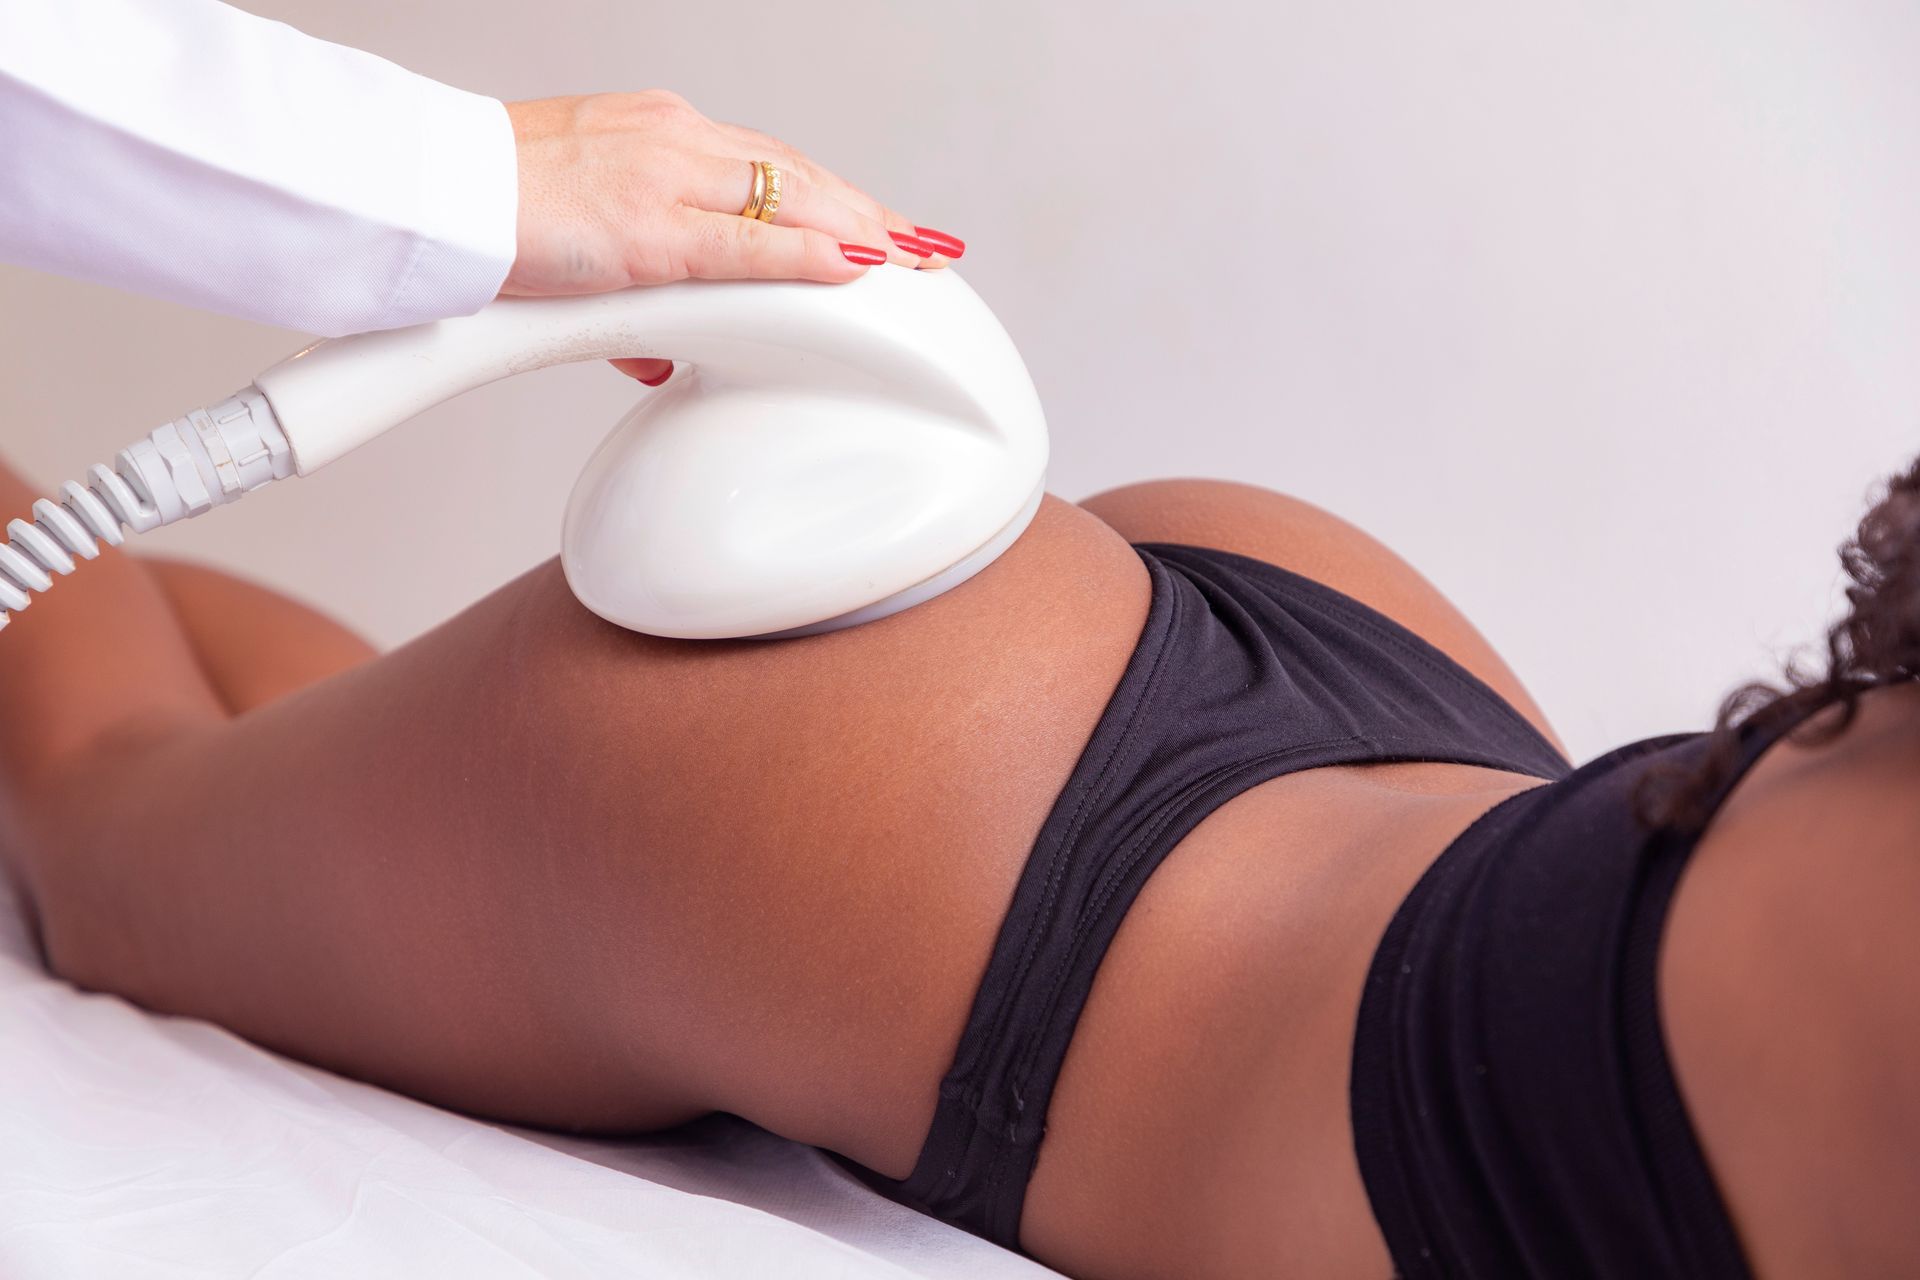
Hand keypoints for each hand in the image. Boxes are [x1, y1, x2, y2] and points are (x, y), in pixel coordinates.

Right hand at [500, 92, 965, 384]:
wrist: (424, 193)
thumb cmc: (484, 210)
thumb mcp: (575, 238)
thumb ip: (630, 287)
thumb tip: (662, 352)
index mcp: (655, 135)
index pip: (766, 163)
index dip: (831, 195)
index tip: (877, 221)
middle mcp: (671, 143)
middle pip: (796, 175)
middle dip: (867, 212)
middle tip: (923, 246)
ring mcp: (663, 181)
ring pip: (788, 200)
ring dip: (860, 232)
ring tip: (914, 262)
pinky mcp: (646, 232)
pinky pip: (746, 248)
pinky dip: (807, 258)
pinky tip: (854, 269)